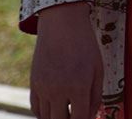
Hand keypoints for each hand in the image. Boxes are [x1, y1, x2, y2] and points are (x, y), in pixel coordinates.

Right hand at [31, 1, 102, 118]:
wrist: (62, 23)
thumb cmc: (84, 45)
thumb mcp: (98, 69)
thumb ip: (95, 97)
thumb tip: (90, 117)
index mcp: (78, 86)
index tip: (85, 117)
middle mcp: (58, 90)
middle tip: (76, 113)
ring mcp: (43, 87)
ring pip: (46, 118)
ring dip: (57, 118)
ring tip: (67, 111)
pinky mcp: (33, 83)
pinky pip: (36, 108)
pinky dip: (44, 113)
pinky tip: (55, 108)